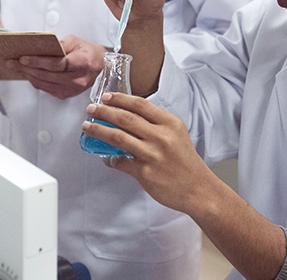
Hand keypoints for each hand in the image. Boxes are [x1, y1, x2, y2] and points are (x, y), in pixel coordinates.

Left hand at [6, 35, 105, 99]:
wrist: (99, 66)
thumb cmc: (87, 52)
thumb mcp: (75, 41)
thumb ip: (59, 44)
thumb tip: (40, 46)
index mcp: (81, 63)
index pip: (56, 64)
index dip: (37, 62)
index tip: (23, 58)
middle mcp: (77, 79)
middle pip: (47, 75)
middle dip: (26, 68)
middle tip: (11, 62)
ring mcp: (72, 89)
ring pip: (44, 83)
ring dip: (27, 75)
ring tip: (15, 67)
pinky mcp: (66, 94)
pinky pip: (46, 89)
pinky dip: (35, 81)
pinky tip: (27, 74)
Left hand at [82, 92, 214, 214]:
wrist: (198, 190)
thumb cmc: (186, 162)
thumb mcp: (177, 135)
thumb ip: (156, 125)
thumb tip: (127, 117)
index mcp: (170, 123)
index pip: (140, 104)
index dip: (120, 99)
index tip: (105, 97)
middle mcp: (162, 136)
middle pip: (125, 118)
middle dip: (103, 112)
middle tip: (91, 109)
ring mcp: (153, 154)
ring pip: (118, 137)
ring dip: (99, 130)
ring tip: (87, 127)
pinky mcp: (145, 172)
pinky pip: (120, 161)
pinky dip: (110, 159)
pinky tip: (106, 158)